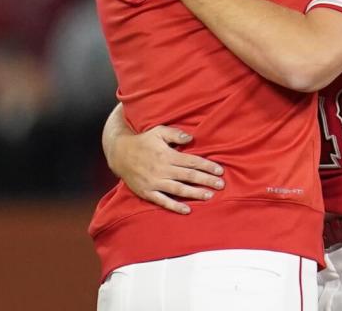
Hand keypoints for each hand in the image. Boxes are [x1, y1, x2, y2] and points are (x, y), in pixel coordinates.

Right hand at [106, 125, 224, 214]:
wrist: (119, 154)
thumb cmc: (143, 141)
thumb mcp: (158, 131)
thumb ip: (175, 134)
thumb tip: (190, 138)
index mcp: (167, 155)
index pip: (192, 162)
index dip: (207, 166)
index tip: (220, 170)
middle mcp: (162, 170)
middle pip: (189, 176)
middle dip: (206, 180)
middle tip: (221, 185)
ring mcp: (154, 182)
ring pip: (178, 189)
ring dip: (195, 193)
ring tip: (209, 196)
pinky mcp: (147, 192)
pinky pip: (162, 201)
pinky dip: (175, 206)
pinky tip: (187, 210)